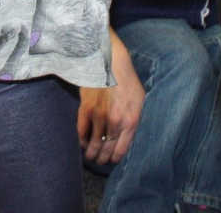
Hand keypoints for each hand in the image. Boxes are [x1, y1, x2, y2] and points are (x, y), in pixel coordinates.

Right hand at [77, 37, 142, 165]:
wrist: (110, 61)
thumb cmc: (126, 79)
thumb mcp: (138, 99)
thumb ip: (133, 119)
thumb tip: (126, 135)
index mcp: (131, 120)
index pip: (121, 149)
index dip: (115, 158)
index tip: (111, 160)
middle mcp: (116, 121)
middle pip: (107, 148)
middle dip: (102, 158)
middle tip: (99, 160)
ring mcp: (100, 116)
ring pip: (93, 143)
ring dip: (90, 152)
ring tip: (90, 156)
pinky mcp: (86, 109)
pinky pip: (82, 131)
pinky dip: (81, 140)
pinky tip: (82, 143)